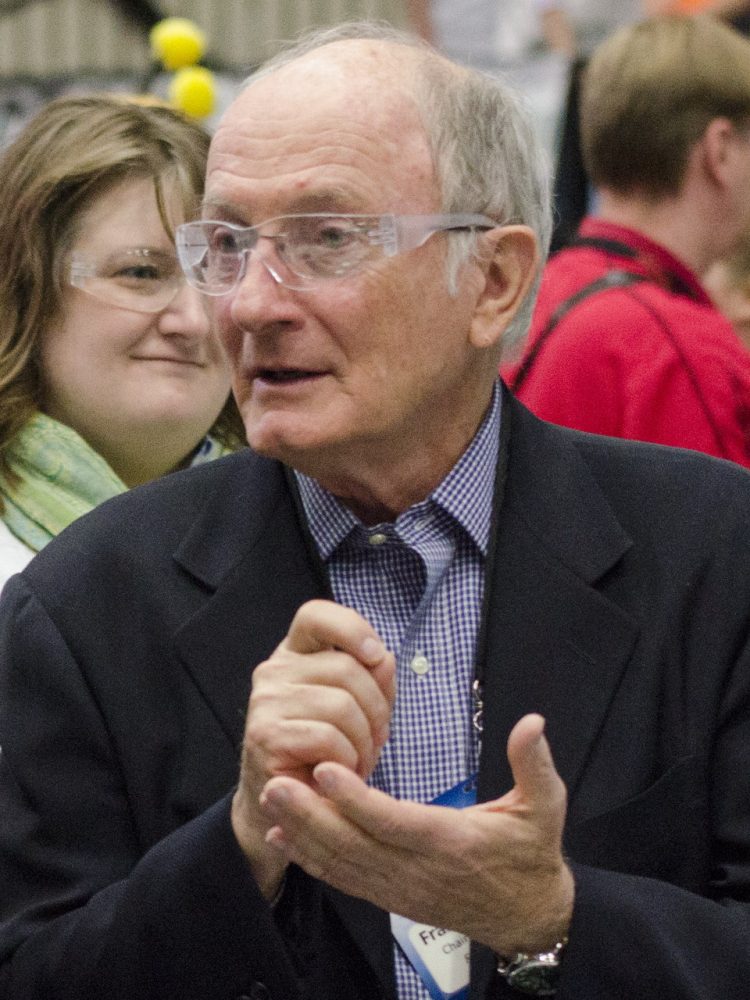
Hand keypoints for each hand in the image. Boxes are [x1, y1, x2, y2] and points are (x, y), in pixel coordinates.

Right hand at [231, 599, 395, 897]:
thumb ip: (372, 679)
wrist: (287, 809)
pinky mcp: (265, 736)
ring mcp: (265, 702)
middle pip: (347, 667)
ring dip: (364, 741)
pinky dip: (347, 760)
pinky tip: (339, 774)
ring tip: (357, 761)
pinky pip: (328, 738)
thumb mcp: (358, 710)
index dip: (351, 627)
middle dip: (377, 709)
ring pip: (342, 704)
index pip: (316, 615)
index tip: (375, 655)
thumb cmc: (327, 755)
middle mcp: (274, 671)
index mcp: (296, 654)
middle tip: (375, 740)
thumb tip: (383, 658)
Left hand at [260, 713, 573, 953]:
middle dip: (312, 816)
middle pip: (355, 845)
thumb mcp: (546, 806)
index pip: (394, 822)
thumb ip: (534, 764)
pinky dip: (311, 860)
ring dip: (303, 835)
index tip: (326, 769)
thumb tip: (532, 723)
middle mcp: (418, 869)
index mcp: (451, 842)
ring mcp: (400, 888)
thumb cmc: (532, 854)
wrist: (529, 916)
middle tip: (276, 784)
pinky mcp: (391, 897)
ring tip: (269, 803)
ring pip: (342, 864)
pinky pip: (344, 880)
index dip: (357, 799)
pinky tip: (283, 839)